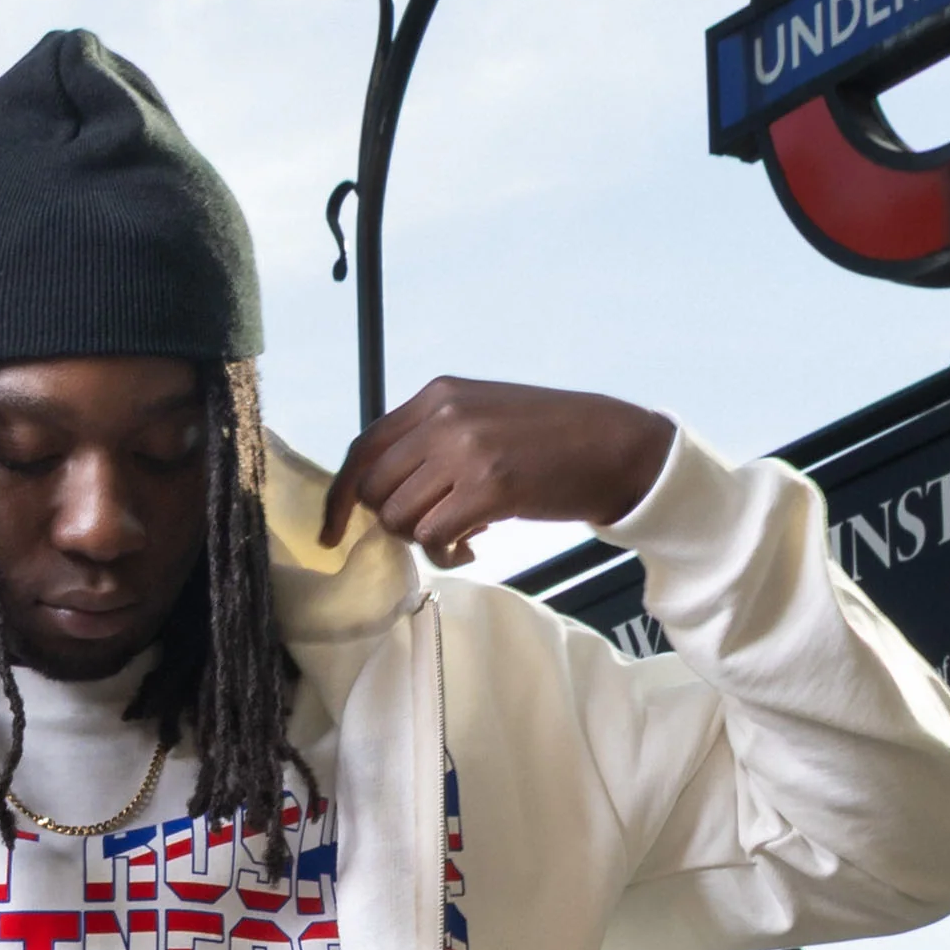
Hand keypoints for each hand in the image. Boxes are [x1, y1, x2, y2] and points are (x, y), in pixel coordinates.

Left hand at [319, 376, 673, 565]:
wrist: (616, 446)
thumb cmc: (551, 439)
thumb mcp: (482, 417)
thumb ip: (432, 440)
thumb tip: (384, 490)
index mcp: (437, 395)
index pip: (364, 448)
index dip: (341, 497)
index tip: (333, 533)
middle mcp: (444, 416)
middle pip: (375, 488)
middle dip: (393, 522)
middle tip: (432, 528)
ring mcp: (466, 449)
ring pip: (400, 517)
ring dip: (423, 541)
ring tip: (459, 538)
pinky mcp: (490, 486)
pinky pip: (435, 537)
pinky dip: (446, 554)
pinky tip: (472, 547)